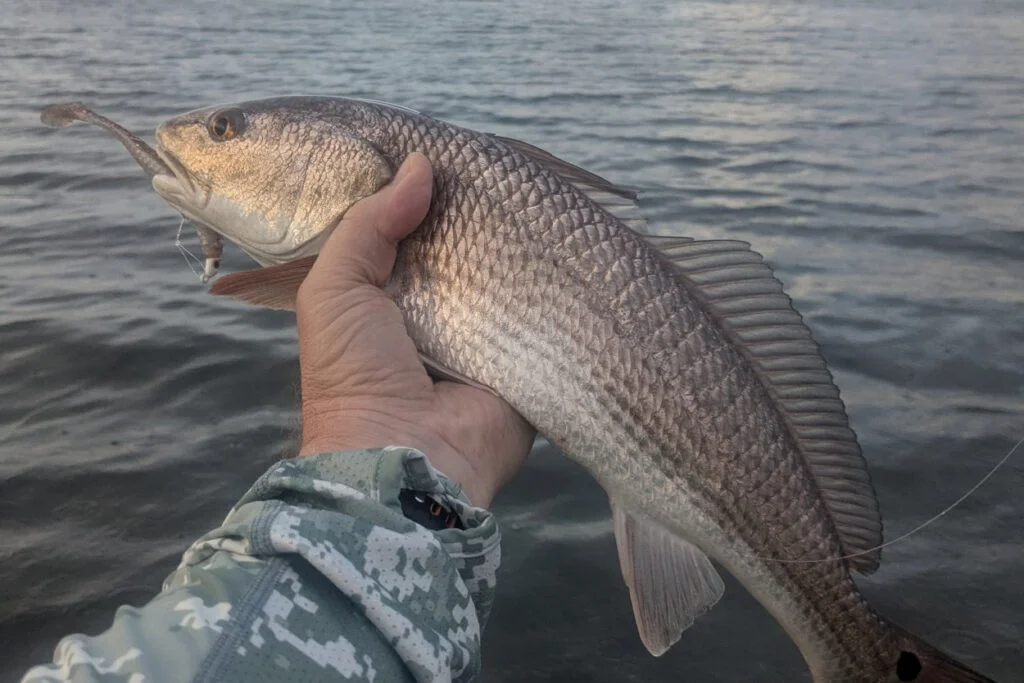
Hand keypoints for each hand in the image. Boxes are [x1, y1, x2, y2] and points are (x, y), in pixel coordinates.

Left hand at [295, 153, 535, 506]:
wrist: (406, 458)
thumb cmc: (354, 373)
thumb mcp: (334, 289)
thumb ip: (367, 225)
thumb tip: (420, 167)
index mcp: (392, 290)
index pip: (416, 229)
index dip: (430, 193)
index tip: (454, 148)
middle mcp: (441, 306)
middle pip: (467, 244)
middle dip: (483, 211)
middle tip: (506, 164)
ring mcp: (487, 329)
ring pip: (509, 270)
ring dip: (522, 241)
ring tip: (544, 191)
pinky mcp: (528, 351)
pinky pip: (546, 308)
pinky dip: (557, 280)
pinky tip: (575, 237)